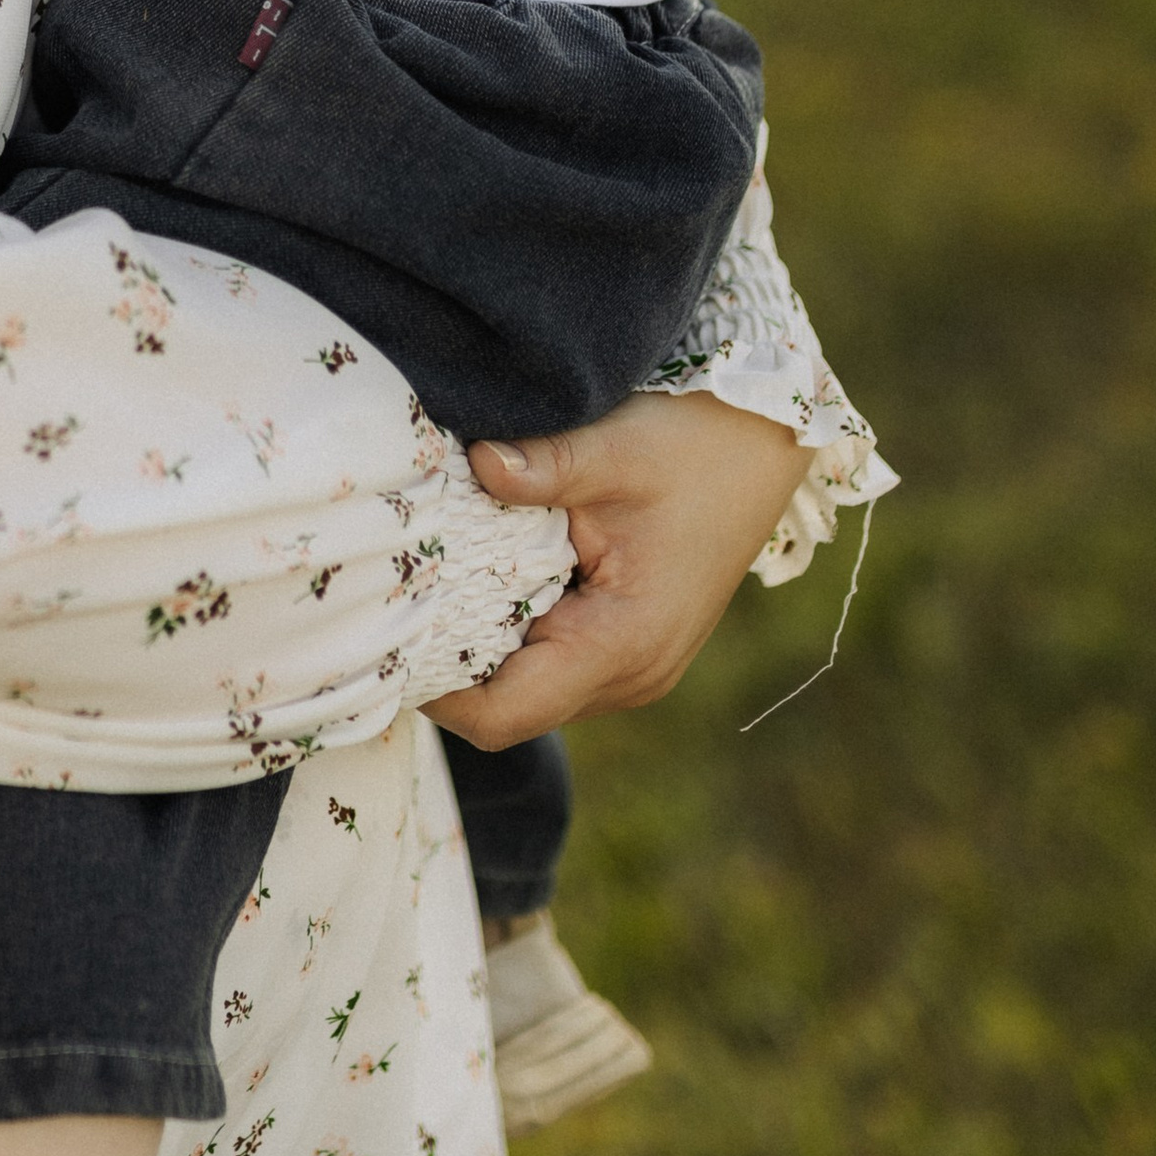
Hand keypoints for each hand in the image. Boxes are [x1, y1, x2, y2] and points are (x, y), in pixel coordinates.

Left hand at [423, 391, 807, 750]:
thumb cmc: (698, 446)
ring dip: (482, 649)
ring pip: (530, 689)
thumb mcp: (615, 450)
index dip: (437, 690)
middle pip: (510, 709)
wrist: (767, 442)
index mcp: (622, 645)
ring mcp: (635, 668)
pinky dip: (515, 633)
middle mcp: (631, 676)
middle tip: (395, 602)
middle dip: (449, 667)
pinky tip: (483, 579)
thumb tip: (475, 462)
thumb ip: (541, 468)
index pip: (504, 713)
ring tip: (432, 587)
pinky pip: (555, 663)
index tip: (388, 635)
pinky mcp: (632, 646)